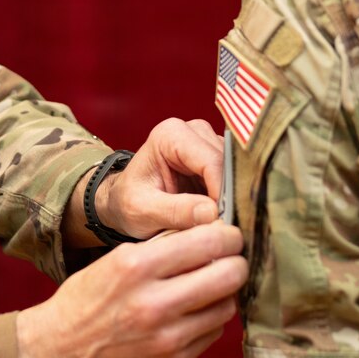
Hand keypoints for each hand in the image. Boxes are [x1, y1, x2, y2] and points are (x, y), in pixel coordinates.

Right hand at [17, 222, 246, 357]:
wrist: (59, 352)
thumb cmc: (87, 299)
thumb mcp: (117, 259)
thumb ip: (164, 248)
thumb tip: (211, 233)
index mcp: (137, 267)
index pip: (209, 243)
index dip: (228, 235)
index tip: (229, 235)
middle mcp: (155, 303)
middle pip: (230, 275)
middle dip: (236, 262)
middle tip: (231, 259)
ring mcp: (167, 338)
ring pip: (227, 306)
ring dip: (223, 293)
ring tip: (207, 287)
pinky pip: (213, 333)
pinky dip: (209, 319)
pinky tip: (191, 313)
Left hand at [99, 117, 223, 237]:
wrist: (122, 202)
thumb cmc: (128, 202)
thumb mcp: (143, 211)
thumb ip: (176, 211)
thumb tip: (213, 213)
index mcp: (170, 135)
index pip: (211, 161)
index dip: (221, 191)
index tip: (222, 221)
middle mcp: (193, 131)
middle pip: (228, 162)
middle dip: (229, 195)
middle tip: (227, 226)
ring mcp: (207, 142)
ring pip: (236, 169)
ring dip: (232, 196)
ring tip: (224, 222)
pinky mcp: (216, 157)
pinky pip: (235, 176)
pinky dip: (231, 196)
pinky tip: (224, 215)